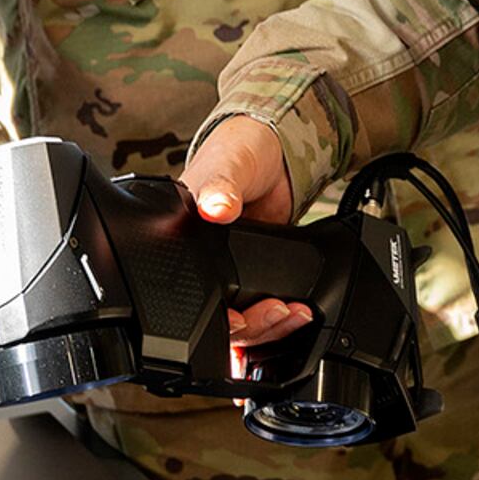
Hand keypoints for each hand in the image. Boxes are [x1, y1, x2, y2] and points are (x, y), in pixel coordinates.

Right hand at [183, 117, 308, 353]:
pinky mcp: (256, 275)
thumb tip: (216, 207)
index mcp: (181, 245)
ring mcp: (229, 274)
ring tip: (293, 313)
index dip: (213, 318)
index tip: (238, 318)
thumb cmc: (237, 153)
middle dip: (250, 327)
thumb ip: (220, 185)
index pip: (187, 298)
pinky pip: (261, 309)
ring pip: (241, 324)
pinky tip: (296, 314)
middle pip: (219, 322)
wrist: (273, 151)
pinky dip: (278, 320)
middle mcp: (203, 267)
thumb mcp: (227, 167)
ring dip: (267, 328)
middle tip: (277, 310)